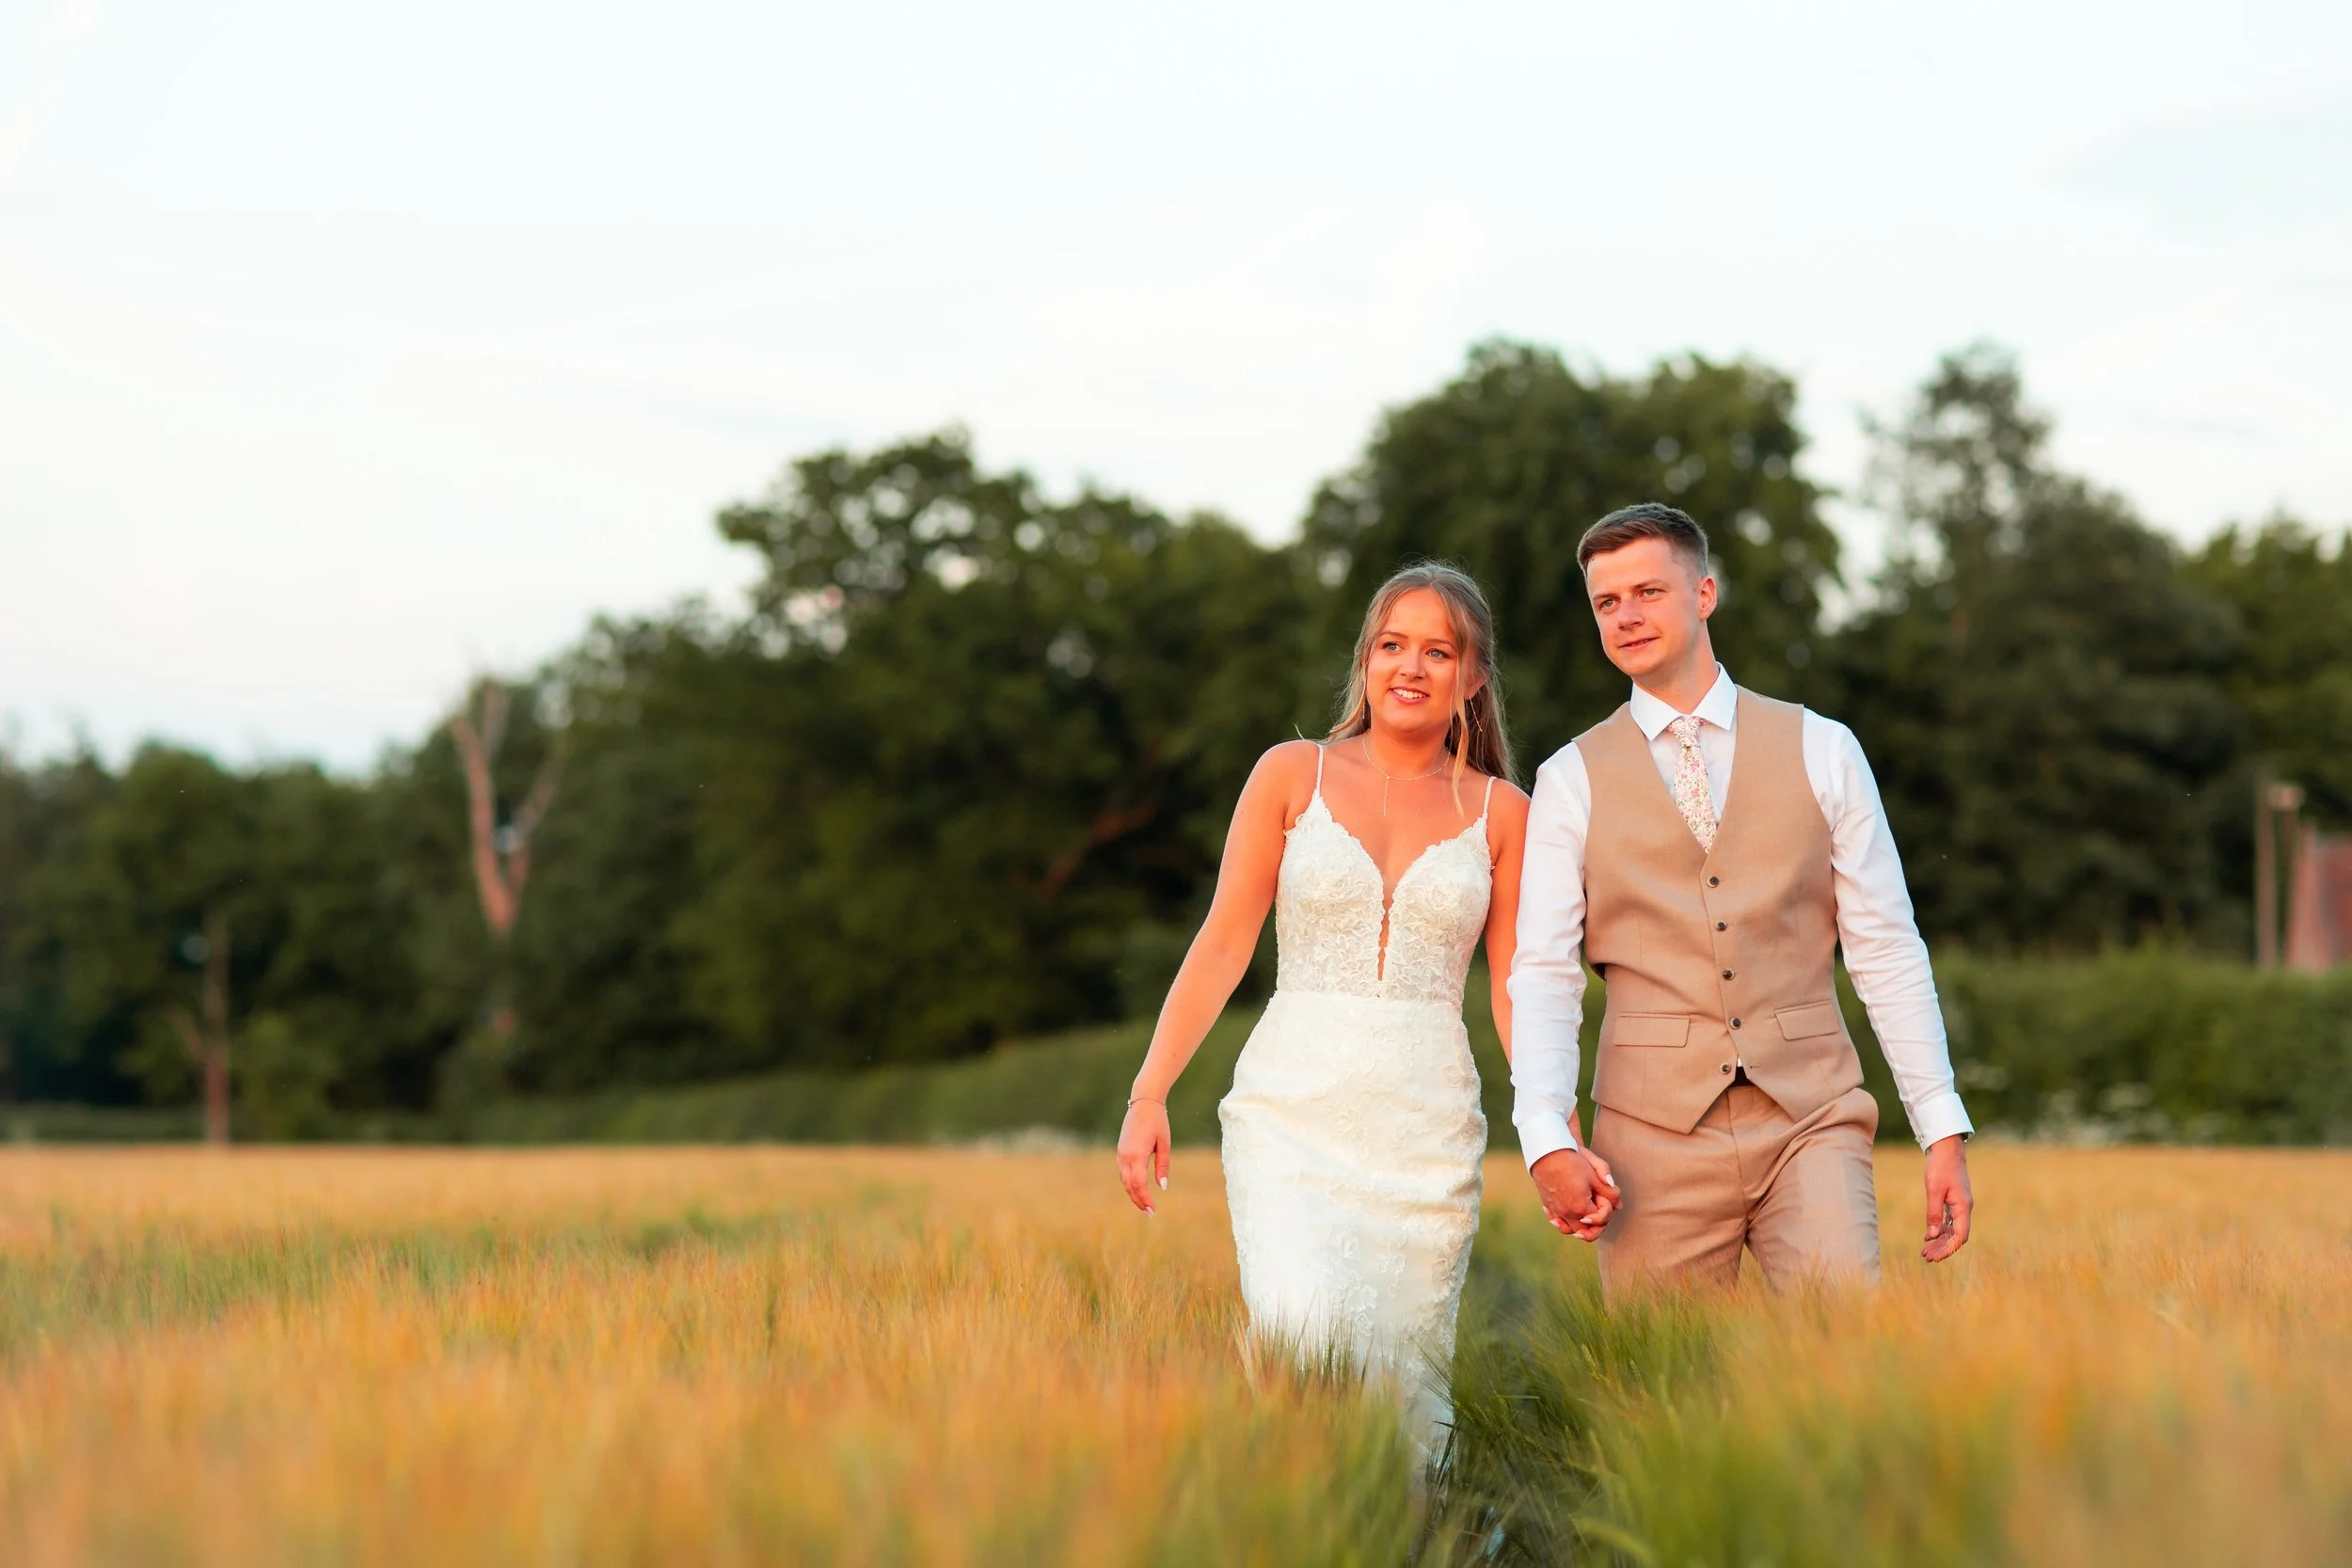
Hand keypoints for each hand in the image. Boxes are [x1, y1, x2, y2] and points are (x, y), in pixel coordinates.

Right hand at [1117, 1100, 1171, 1214]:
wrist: (1144, 1102)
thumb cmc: (1158, 1122)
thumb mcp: (1165, 1144)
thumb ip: (1163, 1166)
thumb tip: (1163, 1187)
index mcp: (1137, 1155)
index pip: (1139, 1184)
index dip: (1145, 1199)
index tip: (1152, 1210)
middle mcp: (1125, 1156)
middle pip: (1129, 1186)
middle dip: (1138, 1201)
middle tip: (1150, 1213)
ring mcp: (1120, 1153)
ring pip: (1124, 1180)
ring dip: (1133, 1193)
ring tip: (1144, 1204)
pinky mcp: (1120, 1150)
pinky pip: (1123, 1172)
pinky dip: (1129, 1183)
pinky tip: (1138, 1189)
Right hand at [1530, 1147, 1618, 1241]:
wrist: (1547, 1153)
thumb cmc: (1572, 1161)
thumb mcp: (1594, 1174)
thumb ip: (1609, 1191)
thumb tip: (1619, 1204)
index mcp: (1581, 1207)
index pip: (1600, 1220)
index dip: (1607, 1209)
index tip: (1602, 1196)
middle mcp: (1568, 1213)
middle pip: (1585, 1232)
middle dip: (1596, 1226)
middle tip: (1599, 1216)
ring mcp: (1556, 1211)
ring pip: (1569, 1230)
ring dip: (1579, 1227)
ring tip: (1584, 1220)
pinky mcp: (1548, 1205)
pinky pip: (1557, 1221)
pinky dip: (1563, 1221)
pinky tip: (1568, 1214)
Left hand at [1921, 1134, 1972, 1261]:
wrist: (1946, 1148)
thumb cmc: (1940, 1167)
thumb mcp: (1934, 1189)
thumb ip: (1933, 1212)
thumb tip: (1931, 1235)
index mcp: (1963, 1207)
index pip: (1960, 1236)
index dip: (1948, 1249)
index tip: (1935, 1257)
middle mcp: (1964, 1208)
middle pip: (1956, 1235)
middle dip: (1942, 1248)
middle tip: (1926, 1258)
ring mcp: (1960, 1205)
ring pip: (1952, 1229)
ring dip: (1939, 1241)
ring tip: (1925, 1251)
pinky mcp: (1953, 1200)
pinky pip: (1948, 1220)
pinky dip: (1939, 1229)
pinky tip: (1928, 1236)